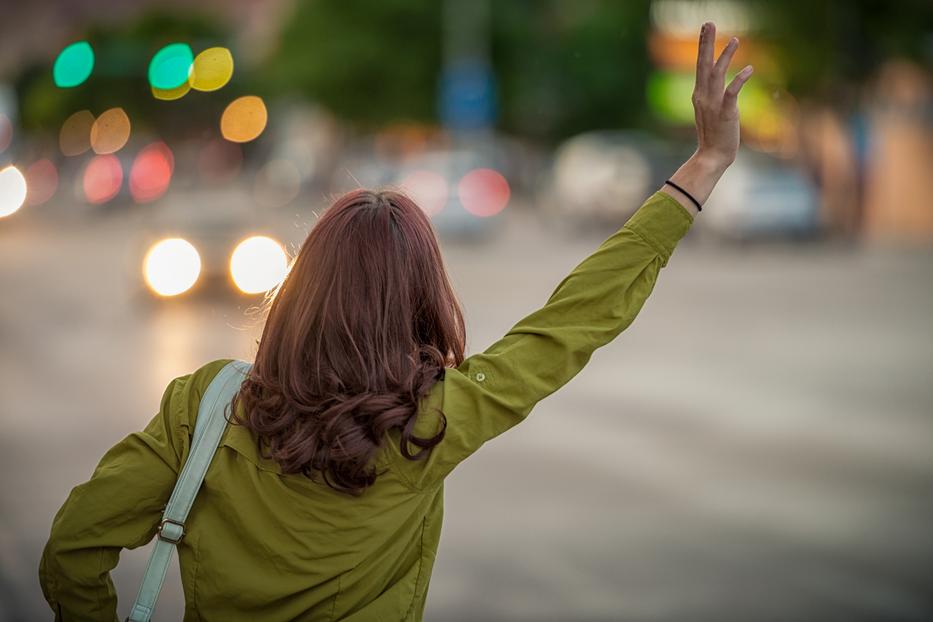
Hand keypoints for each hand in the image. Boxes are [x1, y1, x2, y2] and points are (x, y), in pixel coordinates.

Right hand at [658, 21, 753, 216]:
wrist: (712, 156)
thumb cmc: (714, 135)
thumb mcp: (709, 111)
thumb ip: (713, 95)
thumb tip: (720, 83)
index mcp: (699, 94)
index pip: (700, 65)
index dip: (703, 46)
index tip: (705, 29)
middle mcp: (703, 96)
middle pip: (704, 64)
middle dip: (706, 43)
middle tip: (709, 23)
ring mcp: (713, 104)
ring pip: (717, 74)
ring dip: (726, 56)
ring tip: (735, 39)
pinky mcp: (725, 113)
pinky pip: (731, 93)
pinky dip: (739, 80)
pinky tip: (749, 69)